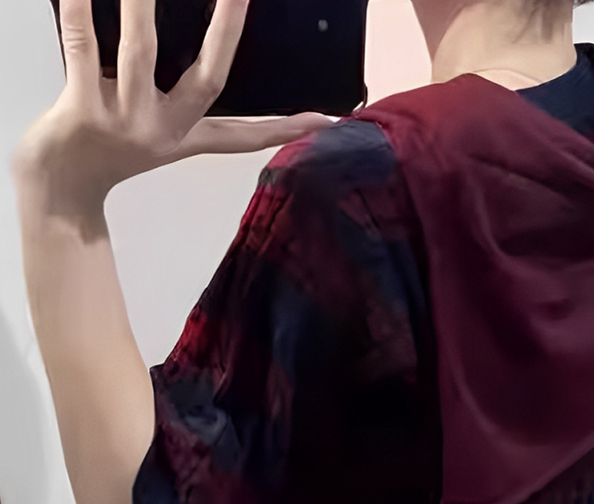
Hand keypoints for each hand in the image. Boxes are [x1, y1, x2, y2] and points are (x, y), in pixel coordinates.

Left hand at [12, 0, 336, 210]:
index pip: (245, 134)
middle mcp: (164, 131)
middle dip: (225, 33)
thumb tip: (207, 62)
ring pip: (141, 53)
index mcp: (186, 137)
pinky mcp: (81, 109)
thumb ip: (183, 107)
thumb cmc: (109, 152)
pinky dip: (80, 12)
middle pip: (207, 81)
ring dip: (144, 5)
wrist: (60, 186)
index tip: (324, 120)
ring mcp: (124, 120)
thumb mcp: (158, 136)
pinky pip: (83, 48)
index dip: (284, 128)